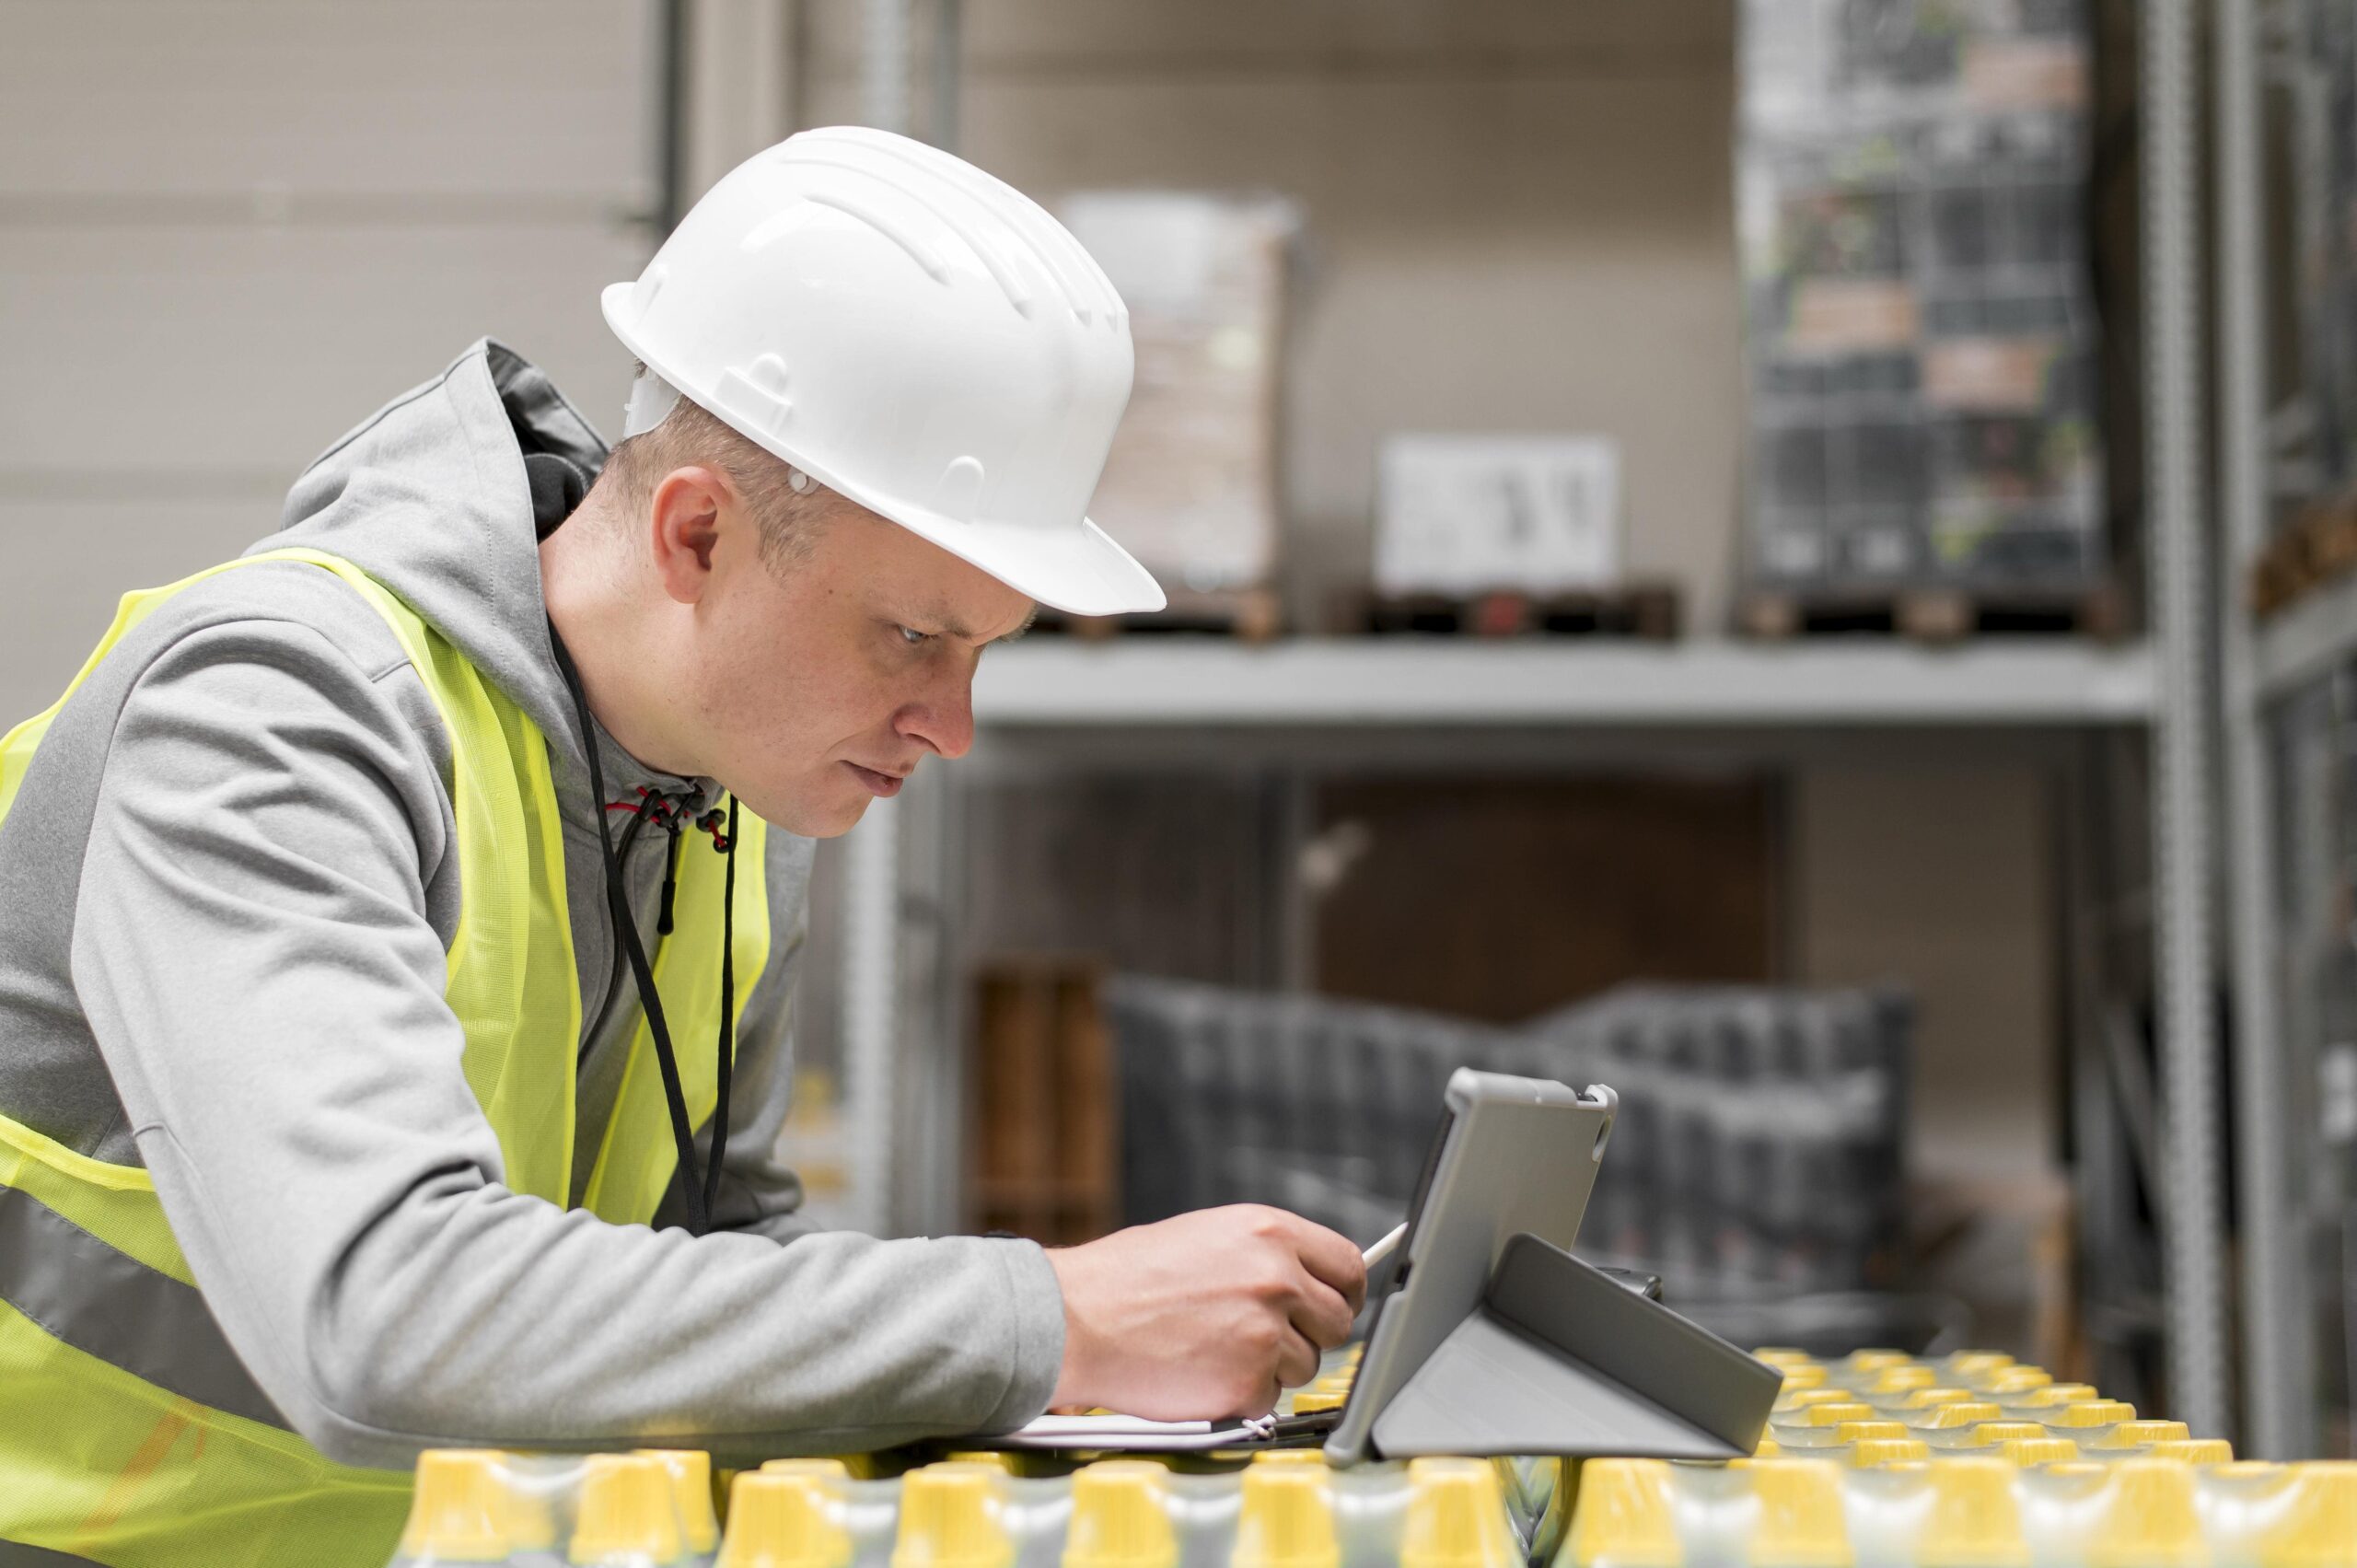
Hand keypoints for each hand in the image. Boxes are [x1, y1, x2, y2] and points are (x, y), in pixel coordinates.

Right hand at [1043, 1205, 1365, 1419]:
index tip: (1335, 1305)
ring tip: (1214, 1349)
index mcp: (1269, 1232)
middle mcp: (1276, 1278)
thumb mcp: (1208, 1237)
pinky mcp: (1248, 1382)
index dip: (1344, 1292)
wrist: (1076, 1318)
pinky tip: (1201, 1373)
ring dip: (1271, 1367)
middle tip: (1267, 1338)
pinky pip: (1270, 1399)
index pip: (1348, 1266)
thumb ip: (1266, 1256)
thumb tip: (1310, 1280)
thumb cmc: (1128, 1278)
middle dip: (1311, 1335)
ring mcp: (1265, 1332)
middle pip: (1338, 1321)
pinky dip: (1241, 1396)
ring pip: (1306, 1365)